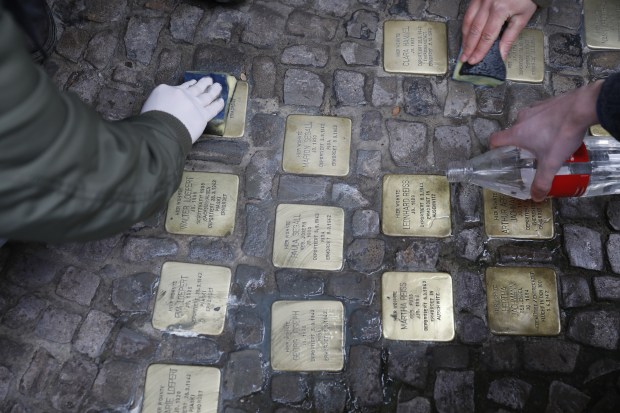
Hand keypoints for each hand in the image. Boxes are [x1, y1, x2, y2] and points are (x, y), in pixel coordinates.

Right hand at [141, 77, 224, 142]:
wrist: (161, 128)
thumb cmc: (150, 119)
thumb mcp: (149, 103)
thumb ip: (159, 101)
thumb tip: (165, 106)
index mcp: (166, 89)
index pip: (180, 86)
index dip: (189, 84)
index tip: (193, 82)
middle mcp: (182, 94)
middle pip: (196, 87)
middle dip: (203, 83)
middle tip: (209, 79)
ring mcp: (194, 103)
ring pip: (207, 95)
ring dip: (213, 89)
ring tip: (218, 85)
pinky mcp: (202, 115)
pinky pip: (213, 108)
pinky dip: (218, 104)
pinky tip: (221, 100)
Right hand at [460, 0, 536, 63]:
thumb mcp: (522, 18)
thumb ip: (509, 37)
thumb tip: (501, 56)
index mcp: (500, 10)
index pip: (487, 36)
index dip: (479, 50)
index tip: (474, 60)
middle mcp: (487, 4)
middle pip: (475, 30)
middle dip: (469, 47)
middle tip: (464, 58)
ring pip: (468, 21)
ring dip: (465, 37)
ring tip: (464, 49)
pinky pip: (468, 12)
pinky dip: (466, 25)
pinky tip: (466, 34)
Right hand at [490, 81, 602, 200]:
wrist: (584, 107)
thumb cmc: (562, 134)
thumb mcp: (552, 163)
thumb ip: (542, 182)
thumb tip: (536, 197)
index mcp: (517, 133)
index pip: (494, 140)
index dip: (494, 149)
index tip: (502, 156)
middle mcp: (521, 119)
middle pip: (513, 132)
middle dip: (519, 143)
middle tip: (531, 154)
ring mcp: (535, 108)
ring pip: (527, 122)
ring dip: (533, 131)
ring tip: (548, 141)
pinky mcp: (548, 102)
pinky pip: (540, 114)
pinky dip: (545, 121)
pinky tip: (559, 128)